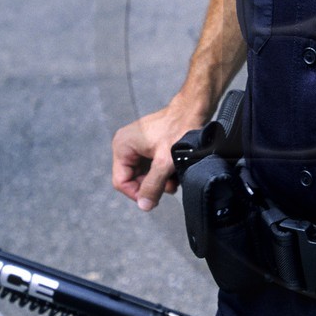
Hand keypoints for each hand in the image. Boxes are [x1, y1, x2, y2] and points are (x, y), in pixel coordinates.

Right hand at [111, 96, 209, 210]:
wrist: (194, 109)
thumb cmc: (179, 129)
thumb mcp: (165, 161)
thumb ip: (153, 184)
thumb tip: (144, 206)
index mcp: (122, 146)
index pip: (121, 182)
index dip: (137, 194)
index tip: (155, 199)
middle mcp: (126, 145)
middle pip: (133, 179)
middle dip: (152, 186)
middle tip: (169, 187)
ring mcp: (137, 145)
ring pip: (144, 175)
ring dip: (160, 181)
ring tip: (175, 178)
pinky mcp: (149, 146)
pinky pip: (152, 167)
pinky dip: (163, 173)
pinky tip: (175, 171)